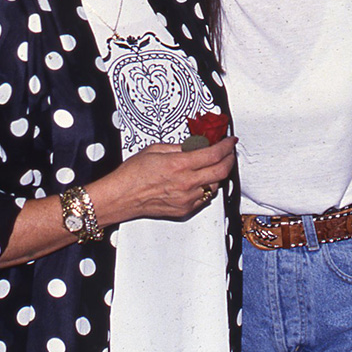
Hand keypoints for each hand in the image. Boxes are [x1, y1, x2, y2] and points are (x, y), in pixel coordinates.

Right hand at [95, 137, 236, 222]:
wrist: (121, 197)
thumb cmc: (132, 174)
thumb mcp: (155, 150)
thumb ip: (179, 147)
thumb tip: (195, 144)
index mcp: (179, 165)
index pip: (214, 154)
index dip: (226, 146)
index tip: (230, 141)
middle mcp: (186, 183)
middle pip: (221, 171)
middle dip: (230, 159)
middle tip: (229, 152)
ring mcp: (187, 199)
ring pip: (215, 186)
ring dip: (218, 174)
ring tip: (213, 166)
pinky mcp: (185, 210)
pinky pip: (204, 198)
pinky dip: (207, 188)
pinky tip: (200, 181)